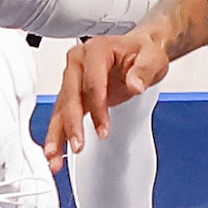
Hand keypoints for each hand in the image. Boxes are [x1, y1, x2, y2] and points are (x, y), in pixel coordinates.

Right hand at [45, 28, 171, 168]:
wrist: (139, 50)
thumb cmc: (142, 51)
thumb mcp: (152, 58)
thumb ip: (144, 71)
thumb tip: (136, 84)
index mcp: (97, 50)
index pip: (92, 81)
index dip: (97, 107)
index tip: (104, 129)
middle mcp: (79, 62)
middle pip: (71, 96)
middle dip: (72, 124)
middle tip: (78, 145)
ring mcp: (74, 79)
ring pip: (61, 109)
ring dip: (57, 135)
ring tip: (54, 157)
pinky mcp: (74, 94)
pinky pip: (63, 116)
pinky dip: (58, 135)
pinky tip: (55, 152)